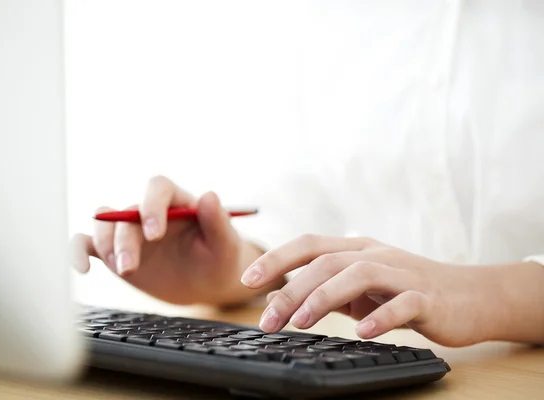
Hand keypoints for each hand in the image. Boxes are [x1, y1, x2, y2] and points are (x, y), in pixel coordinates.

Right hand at [70, 175, 266, 305]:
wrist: (206, 284)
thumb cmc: (220, 260)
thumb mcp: (226, 245)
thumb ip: (218, 222)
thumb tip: (209, 195)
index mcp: (177, 202)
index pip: (158, 188)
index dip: (152, 206)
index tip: (155, 234)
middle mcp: (149, 211)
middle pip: (126, 211)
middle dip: (125, 239)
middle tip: (132, 269)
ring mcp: (130, 231)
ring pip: (104, 224)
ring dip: (106, 245)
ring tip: (124, 270)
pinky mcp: (115, 252)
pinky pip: (88, 244)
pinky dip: (78, 252)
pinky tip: (83, 268)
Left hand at [240, 234, 509, 346]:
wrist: (470, 295)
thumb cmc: (408, 289)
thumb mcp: (361, 286)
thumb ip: (327, 288)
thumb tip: (281, 298)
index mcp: (355, 249)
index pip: (308, 245)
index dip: (276, 258)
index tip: (247, 280)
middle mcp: (375, 254)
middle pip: (326, 262)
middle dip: (291, 289)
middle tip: (267, 320)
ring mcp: (402, 274)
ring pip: (358, 275)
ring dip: (325, 297)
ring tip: (301, 322)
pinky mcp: (427, 298)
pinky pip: (403, 304)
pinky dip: (381, 316)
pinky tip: (363, 332)